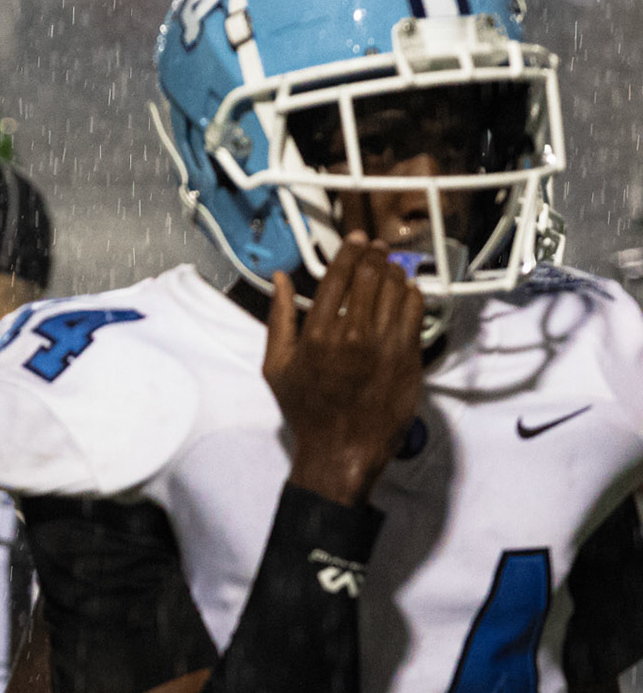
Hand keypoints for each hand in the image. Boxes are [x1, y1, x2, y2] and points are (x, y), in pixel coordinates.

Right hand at [264, 233, 424, 505]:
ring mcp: (384, 345)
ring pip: (396, 289)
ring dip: (394, 272)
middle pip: (370, 275)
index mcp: (317, 335)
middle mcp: (352, 335)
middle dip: (374, 255)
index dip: (349, 251)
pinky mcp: (408, 357)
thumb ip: (278, 319)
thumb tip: (279, 282)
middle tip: (375, 249)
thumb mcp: (276, 367)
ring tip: (390, 268)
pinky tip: (406, 292)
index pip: (338, 276)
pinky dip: (412, 295)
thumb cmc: (308, 413)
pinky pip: (415, 311)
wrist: (341, 450)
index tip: (355, 242)